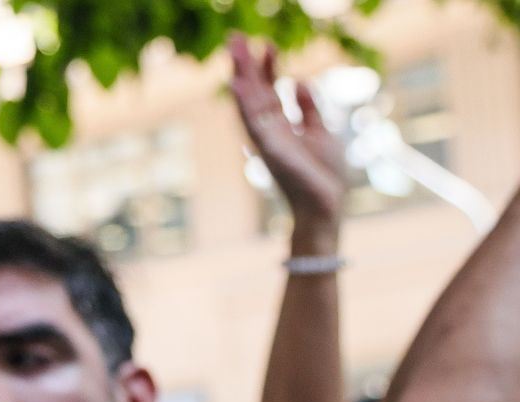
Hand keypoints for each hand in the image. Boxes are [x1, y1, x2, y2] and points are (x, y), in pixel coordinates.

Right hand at [228, 34, 347, 247]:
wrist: (325, 205)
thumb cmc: (324, 174)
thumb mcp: (321, 132)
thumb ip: (309, 108)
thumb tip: (301, 80)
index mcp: (281, 126)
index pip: (270, 91)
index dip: (269, 68)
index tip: (268, 45)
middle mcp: (269, 131)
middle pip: (254, 92)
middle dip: (246, 65)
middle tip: (235, 38)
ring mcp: (266, 140)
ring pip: (249, 102)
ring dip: (240, 76)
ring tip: (234, 51)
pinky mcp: (269, 149)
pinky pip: (253, 122)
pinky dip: (243, 103)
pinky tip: (237, 84)